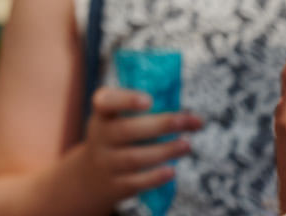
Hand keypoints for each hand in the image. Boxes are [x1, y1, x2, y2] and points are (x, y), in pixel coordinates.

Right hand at [72, 86, 199, 209]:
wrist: (92, 175)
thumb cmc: (118, 138)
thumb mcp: (119, 120)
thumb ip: (148, 114)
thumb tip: (193, 120)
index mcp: (102, 114)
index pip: (105, 102)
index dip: (126, 100)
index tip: (149, 100)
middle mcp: (99, 136)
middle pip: (127, 130)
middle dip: (160, 125)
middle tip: (185, 121)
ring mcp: (106, 162)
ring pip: (134, 158)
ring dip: (164, 151)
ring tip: (186, 144)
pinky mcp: (116, 185)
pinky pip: (136, 182)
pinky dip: (155, 177)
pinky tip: (172, 171)